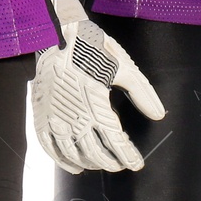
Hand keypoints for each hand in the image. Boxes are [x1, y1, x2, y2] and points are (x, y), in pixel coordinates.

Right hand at [33, 0, 164, 172]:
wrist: (55, 33)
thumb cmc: (91, 48)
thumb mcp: (122, 66)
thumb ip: (142, 92)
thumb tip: (159, 114)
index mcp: (96, 105)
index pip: (116, 142)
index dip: (128, 157)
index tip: (137, 164)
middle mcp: (74, 117)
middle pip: (95, 153)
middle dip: (111, 162)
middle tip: (120, 164)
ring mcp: (55, 118)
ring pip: (73, 153)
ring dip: (89, 163)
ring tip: (100, 164)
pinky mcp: (41, 114)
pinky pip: (50, 146)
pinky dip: (62, 160)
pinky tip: (73, 166)